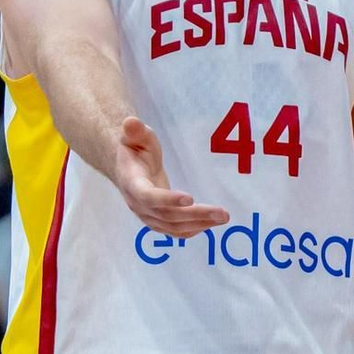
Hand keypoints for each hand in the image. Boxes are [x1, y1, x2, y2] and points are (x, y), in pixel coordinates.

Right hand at [112, 115, 229, 236]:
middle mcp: (138, 205)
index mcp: (132, 183)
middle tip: (223, 213)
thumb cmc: (135, 149)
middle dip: (196, 215)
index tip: (190, 198)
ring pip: (174, 227)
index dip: (167, 199)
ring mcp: (148, 217)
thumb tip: (131, 122)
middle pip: (167, 216)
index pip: (148, 196)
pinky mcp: (158, 222)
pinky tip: (213, 222)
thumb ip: (134, 131)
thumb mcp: (134, 136)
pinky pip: (177, 231)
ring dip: (201, 223)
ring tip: (224, 216)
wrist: (128, 169)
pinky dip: (195, 229)